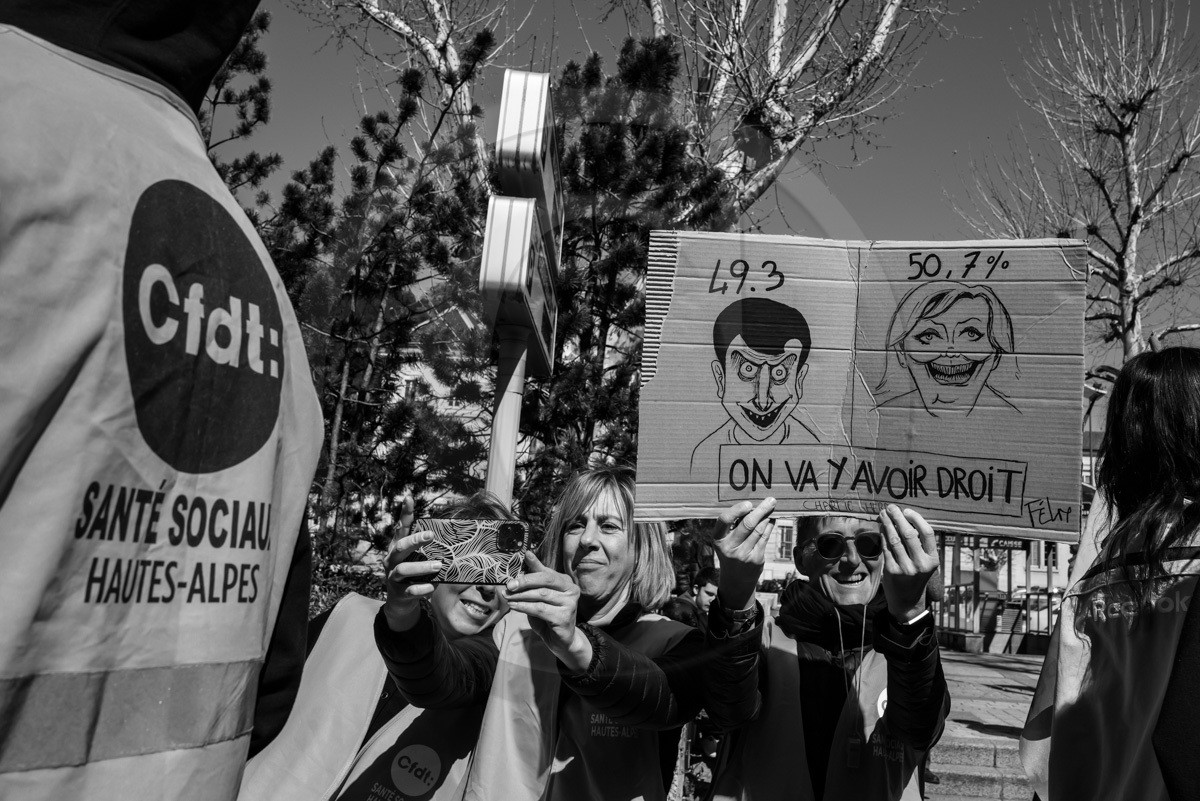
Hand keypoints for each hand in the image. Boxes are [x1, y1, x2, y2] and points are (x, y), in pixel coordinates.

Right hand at [382, 497, 442, 631]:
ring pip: (403, 569)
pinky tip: (432, 587)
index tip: (409, 498)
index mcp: (398, 548)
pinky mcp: (399, 592)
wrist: (400, 602)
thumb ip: (429, 550)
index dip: (405, 514)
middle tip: (431, 535)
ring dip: (422, 567)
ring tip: (438, 565)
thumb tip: (455, 540)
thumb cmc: (414, 575)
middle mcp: (392, 560)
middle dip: (415, 540)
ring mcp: (393, 576)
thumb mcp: (418, 560)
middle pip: (400, 546)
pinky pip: (410, 590)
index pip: (401, 528)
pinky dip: (422, 588)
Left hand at [503, 552, 591, 671]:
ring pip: (541, 595)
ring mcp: (569, 604)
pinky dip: (524, 607)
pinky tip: (514, 606)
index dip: (534, 564)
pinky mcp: (563, 617)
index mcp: (566, 582)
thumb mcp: (541, 596)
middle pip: (546, 580)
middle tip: (509, 585)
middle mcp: (571, 590)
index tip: (524, 556)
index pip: (547, 571)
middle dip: (525, 581)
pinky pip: (539, 609)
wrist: (560, 640)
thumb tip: (525, 560)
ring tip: (507, 597)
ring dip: (521, 595)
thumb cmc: (548, 615)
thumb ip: (534, 581)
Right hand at [713, 497, 775, 611]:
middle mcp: (730, 547)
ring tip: (771, 507)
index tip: (749, 503)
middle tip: (770, 500)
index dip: (737, 510)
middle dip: (761, 510)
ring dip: (767, 517)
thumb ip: (734, 525)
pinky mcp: (756, 559)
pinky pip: (765, 538)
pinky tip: (771, 520)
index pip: (724, 520)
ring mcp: (744, 555)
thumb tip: (753, 506)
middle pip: (747, 524)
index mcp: (718, 539)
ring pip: (759, 530)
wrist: (736, 579)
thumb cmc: (730, 552)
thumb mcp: (725, 541)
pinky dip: (769, 526)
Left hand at [878, 504, 938, 622]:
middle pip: (909, 534)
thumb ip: (920, 544)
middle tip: (891, 508)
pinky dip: (883, 536)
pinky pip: (886, 548)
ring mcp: (905, 568)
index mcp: (933, 560)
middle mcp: (921, 564)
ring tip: (883, 514)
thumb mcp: (926, 562)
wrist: (907, 600)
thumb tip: (906, 518)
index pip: (928, 533)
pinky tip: (881, 528)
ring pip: (895, 539)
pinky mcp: (892, 571)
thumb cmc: (917, 575)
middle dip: (898, 518)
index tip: (906, 511)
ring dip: (887, 524)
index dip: (916, 519)